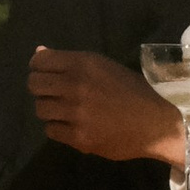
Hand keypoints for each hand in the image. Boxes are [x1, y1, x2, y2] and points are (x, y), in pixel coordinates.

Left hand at [28, 46, 182, 163]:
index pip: (39, 61)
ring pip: (40, 109)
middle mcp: (75, 86)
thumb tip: (39, 52)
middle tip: (53, 94)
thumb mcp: (104, 67)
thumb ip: (71, 62)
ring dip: (50, 109)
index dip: (38, 68)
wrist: (156, 123)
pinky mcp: (78, 137)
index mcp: (83, 64)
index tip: (46, 74)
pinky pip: (51, 130)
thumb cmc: (132, 91)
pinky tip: (73, 125)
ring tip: (65, 111)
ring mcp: (75, 113)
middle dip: (40, 89)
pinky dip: (58, 128)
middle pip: (34, 85)